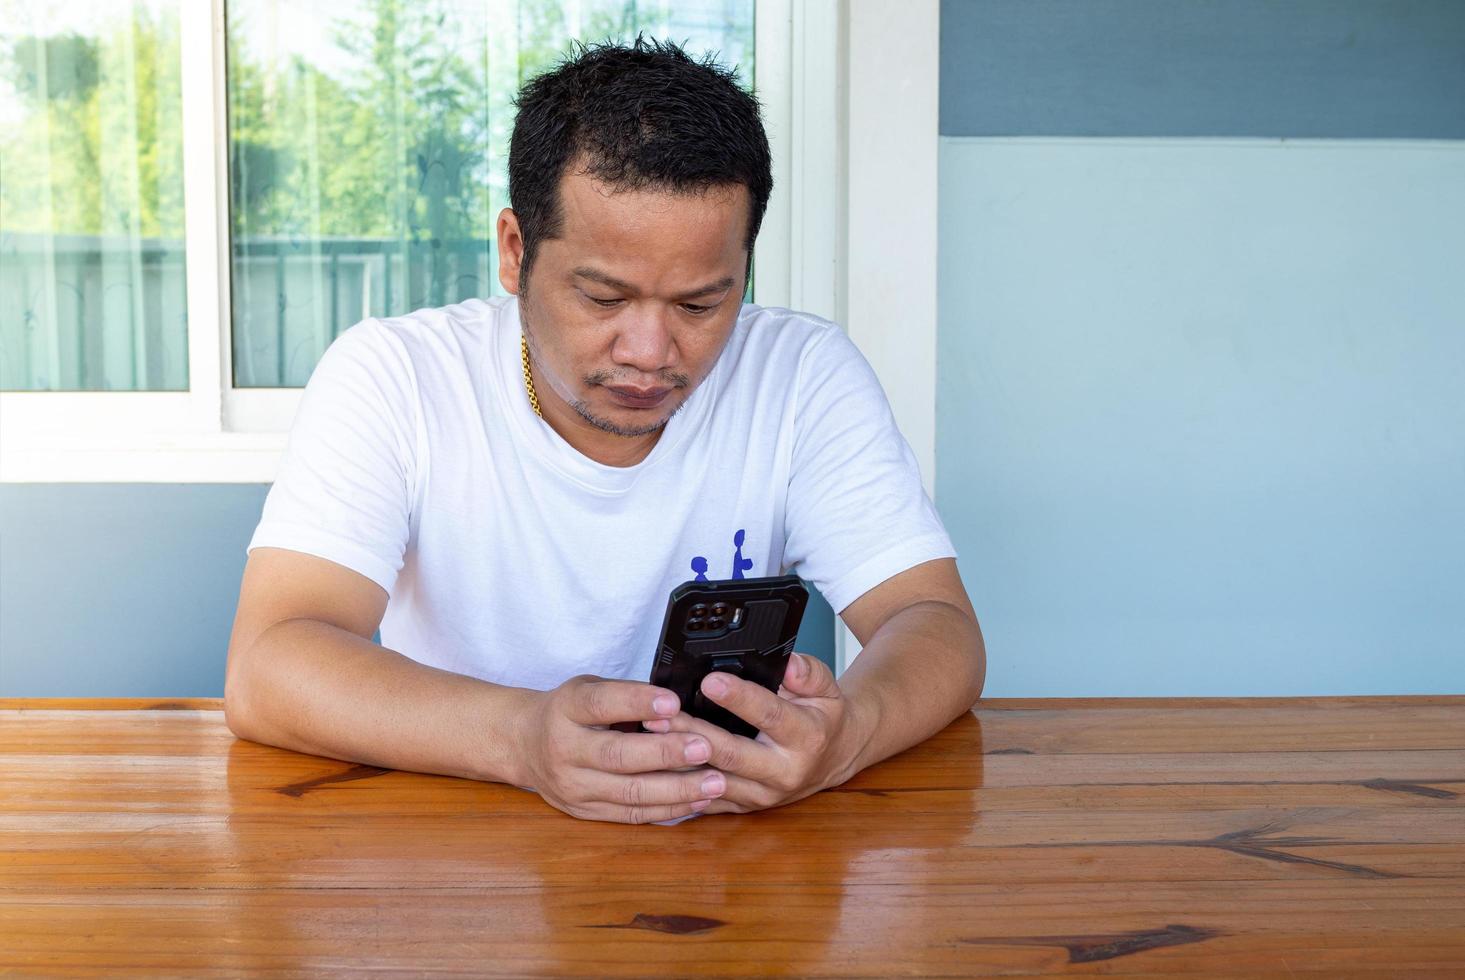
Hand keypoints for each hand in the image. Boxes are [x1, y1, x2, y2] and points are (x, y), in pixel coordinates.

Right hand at [515, 674, 728, 823]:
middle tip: (706, 748)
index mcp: (566, 709)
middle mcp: (565, 750)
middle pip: (618, 755)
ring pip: (629, 793)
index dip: (638, 703)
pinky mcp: (585, 812)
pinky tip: (697, 800)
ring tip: (715, 782)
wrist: (523, 744)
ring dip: (677, 789)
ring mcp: (573, 787)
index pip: (602, 705)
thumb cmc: (569, 711)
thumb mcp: (587, 687)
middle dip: (667, 754)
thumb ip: (626, 695)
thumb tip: (678, 704)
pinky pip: (631, 814)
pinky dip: (668, 809)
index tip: (674, 702)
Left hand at [652, 653, 867, 813]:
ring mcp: (763, 795)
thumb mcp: (827, 687)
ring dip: (677, 761)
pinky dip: (678, 785)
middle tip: (660, 714)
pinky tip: (653, 766)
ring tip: (650, 735)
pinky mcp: (745, 808)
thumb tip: (788, 663)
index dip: (739, 698)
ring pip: (712, 781)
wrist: (833, 759)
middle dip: (693, 733)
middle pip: (731, 754)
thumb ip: (808, 672)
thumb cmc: (824, 717)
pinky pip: (705, 800)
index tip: (710, 681)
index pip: (770, 715)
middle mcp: (784, 772)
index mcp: (807, 738)